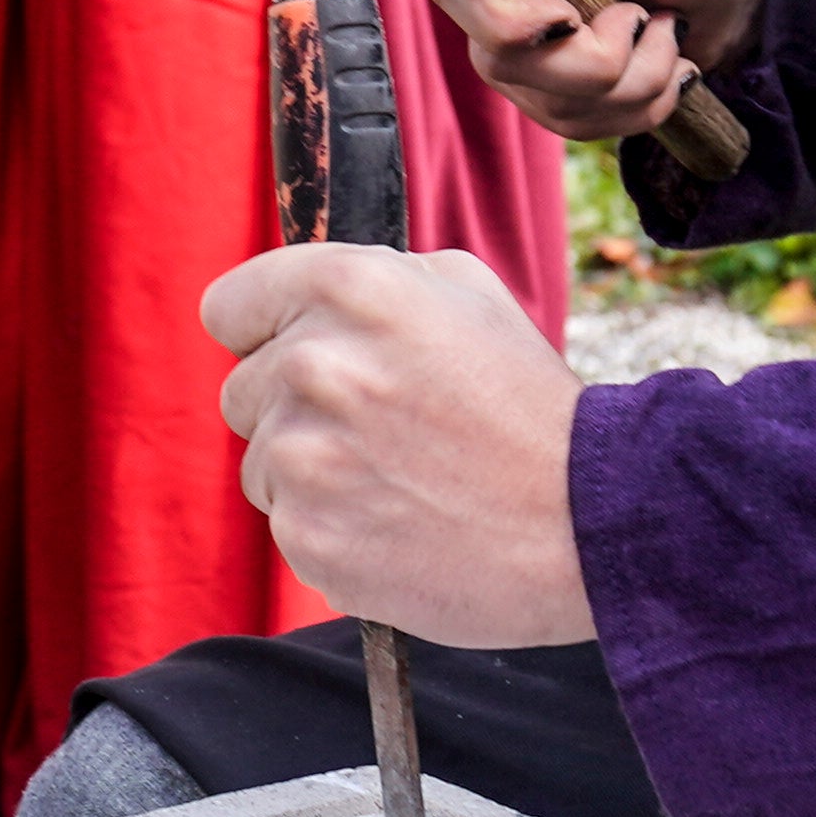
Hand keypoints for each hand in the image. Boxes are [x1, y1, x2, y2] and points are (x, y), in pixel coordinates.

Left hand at [199, 244, 594, 645]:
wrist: (587, 524)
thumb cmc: (528, 405)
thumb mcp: (466, 294)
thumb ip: (368, 279)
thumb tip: (295, 297)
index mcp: (348, 290)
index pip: (228, 306)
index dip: (264, 332)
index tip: (298, 354)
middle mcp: (314, 365)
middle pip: (240, 392)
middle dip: (295, 409)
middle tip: (382, 429)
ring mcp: (305, 457)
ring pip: (262, 465)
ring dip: (313, 475)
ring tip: (400, 479)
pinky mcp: (308, 537)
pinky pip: (288, 527)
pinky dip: (332, 532)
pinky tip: (398, 524)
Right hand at [426, 0, 768, 144]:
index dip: (502, 17)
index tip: (568, 15)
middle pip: (498, 59)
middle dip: (594, 61)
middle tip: (646, 17)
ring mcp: (520, 46)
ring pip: (549, 104)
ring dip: (635, 82)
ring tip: (671, 31)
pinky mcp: (551, 89)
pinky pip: (578, 125)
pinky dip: (641, 106)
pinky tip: (669, 66)